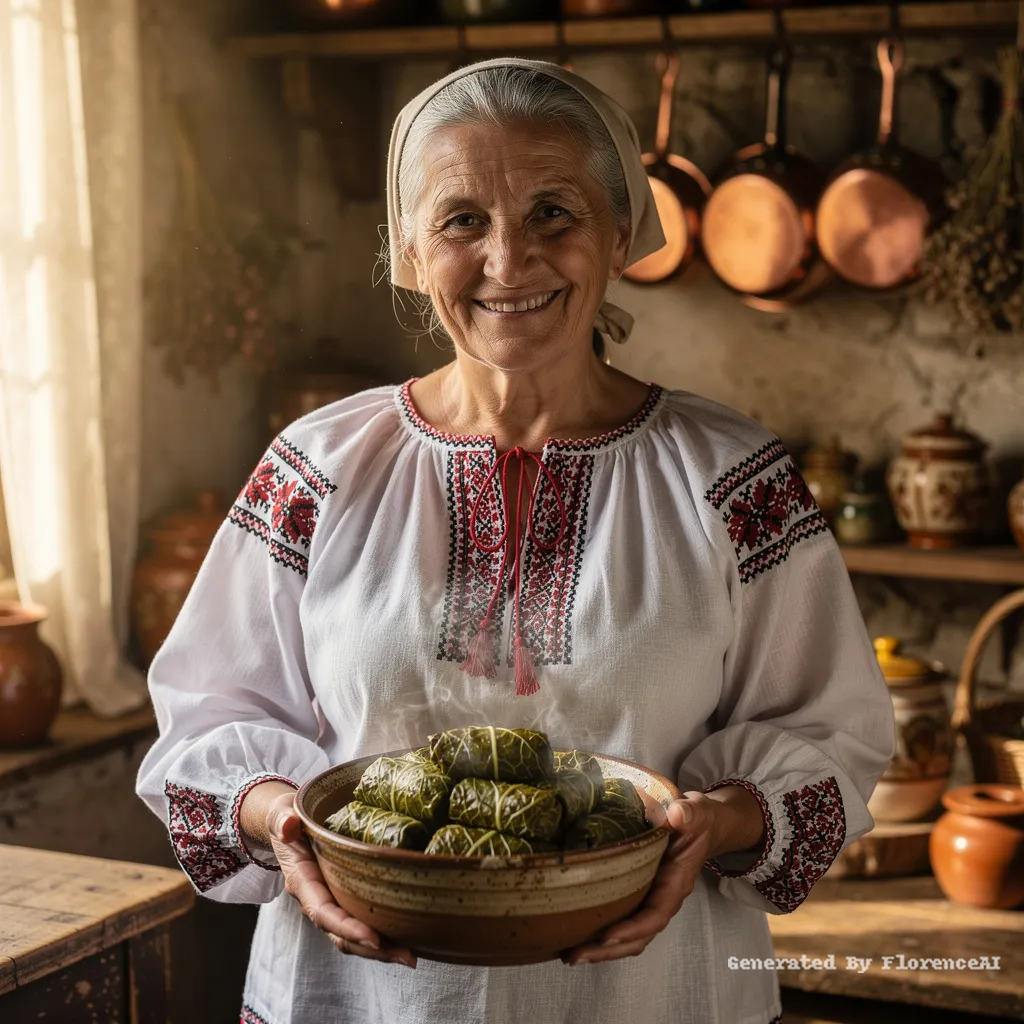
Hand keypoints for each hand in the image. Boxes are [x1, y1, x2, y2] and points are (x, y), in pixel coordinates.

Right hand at [266, 789, 416, 967]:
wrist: (285, 823)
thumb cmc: (286, 817)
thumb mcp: (281, 814)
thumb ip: (282, 820)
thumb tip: (288, 826)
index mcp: (302, 881)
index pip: (324, 912)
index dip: (347, 928)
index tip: (374, 938)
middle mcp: (315, 899)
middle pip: (342, 934)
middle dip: (373, 949)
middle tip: (407, 957)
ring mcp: (329, 901)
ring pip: (352, 936)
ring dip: (381, 949)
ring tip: (411, 955)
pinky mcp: (342, 898)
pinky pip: (359, 921)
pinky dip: (381, 934)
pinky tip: (407, 936)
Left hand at [562, 792, 717, 965]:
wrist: (700, 826)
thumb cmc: (697, 821)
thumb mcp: (696, 814)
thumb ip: (689, 815)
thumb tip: (676, 814)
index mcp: (676, 884)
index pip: (655, 915)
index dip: (632, 929)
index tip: (606, 937)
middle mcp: (663, 898)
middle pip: (638, 937)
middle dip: (607, 950)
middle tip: (573, 956)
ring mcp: (650, 899)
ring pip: (628, 935)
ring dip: (600, 948)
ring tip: (569, 954)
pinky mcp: (638, 894)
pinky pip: (622, 920)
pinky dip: (601, 932)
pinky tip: (576, 932)